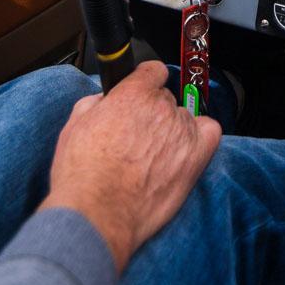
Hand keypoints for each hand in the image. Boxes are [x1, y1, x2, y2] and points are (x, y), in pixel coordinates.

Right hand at [40, 61, 220, 270]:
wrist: (97, 213)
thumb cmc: (83, 175)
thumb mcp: (74, 125)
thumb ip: (96, 102)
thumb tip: (105, 100)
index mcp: (133, 93)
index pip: (153, 71)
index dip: (144, 83)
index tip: (139, 94)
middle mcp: (161, 107)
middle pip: (165, 99)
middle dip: (151, 114)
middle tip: (135, 139)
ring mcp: (181, 131)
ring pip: (182, 118)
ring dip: (170, 131)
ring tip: (151, 157)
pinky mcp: (194, 158)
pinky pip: (210, 132)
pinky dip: (201, 136)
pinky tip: (184, 149)